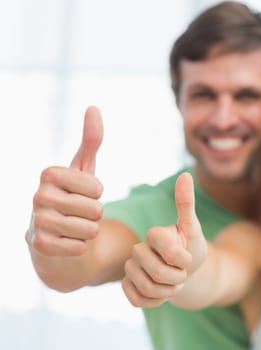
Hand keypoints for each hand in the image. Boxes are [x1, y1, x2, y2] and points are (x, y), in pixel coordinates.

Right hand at [26, 106, 103, 255]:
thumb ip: (91, 140)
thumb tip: (93, 107)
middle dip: (94, 215)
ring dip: (87, 231)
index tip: (82, 195)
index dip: (97, 195)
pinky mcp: (39, 246)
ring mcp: (36, 222)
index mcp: (49, 174)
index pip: (97, 188)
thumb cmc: (72, 197)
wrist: (53, 235)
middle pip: (96, 209)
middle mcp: (38, 196)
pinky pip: (79, 247)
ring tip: (73, 227)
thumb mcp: (84, 169)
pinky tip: (65, 241)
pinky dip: (79, 247)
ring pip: (90, 230)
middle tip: (77, 213)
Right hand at [122, 172, 206, 307]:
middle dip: (177, 277)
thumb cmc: (191, 248)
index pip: (167, 249)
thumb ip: (187, 203)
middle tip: (183, 274)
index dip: (183, 258)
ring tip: (175, 284)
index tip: (188, 257)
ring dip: (168, 292)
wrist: (186, 273)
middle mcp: (137, 249)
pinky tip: (162, 294)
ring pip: (147, 288)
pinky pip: (137, 300)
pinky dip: (155, 302)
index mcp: (154, 234)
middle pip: (156, 271)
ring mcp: (130, 268)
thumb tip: (186, 174)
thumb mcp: (193, 228)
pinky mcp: (126, 286)